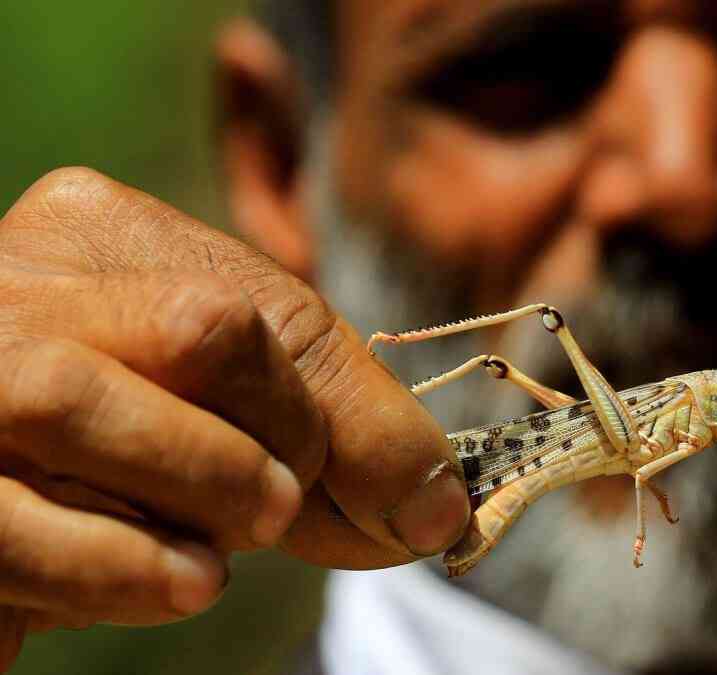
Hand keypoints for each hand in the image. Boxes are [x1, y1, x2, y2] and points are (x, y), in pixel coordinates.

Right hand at [0, 168, 468, 664]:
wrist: (6, 483)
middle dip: (276, 442)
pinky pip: (8, 520)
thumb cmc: (138, 434)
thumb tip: (439, 510)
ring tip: (218, 562)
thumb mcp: (244, 406)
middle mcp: (19, 284)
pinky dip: (113, 566)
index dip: (330, 418)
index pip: (251, 309)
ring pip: (72, 402)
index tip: (383, 495)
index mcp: (103, 238)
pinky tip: (174, 584)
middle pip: (193, 330)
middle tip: (278, 514)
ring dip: (197, 495)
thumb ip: (343, 435)